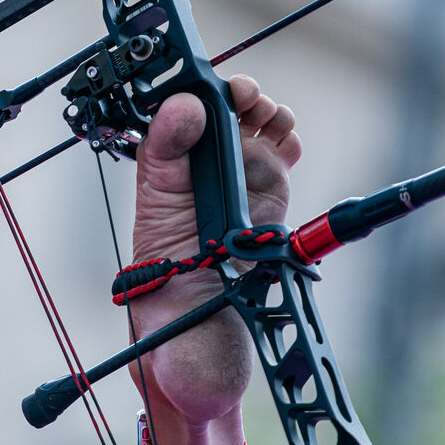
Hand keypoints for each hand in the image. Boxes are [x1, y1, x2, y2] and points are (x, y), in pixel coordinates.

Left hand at [125, 74, 299, 444]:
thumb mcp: (156, 228)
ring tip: (270, 118)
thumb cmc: (165, 302)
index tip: (213, 86)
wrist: (203, 359)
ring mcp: (237, 195)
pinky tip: (288, 140)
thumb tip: (180, 107)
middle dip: (238, 98)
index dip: (196, 94)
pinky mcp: (269, 212)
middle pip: (221, 119)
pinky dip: (288, 143)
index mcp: (164, 183)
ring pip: (255, 135)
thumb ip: (163, 164)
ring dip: (267, 115)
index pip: (177, 120)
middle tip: (249, 100)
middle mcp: (200, 185)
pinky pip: (280, 164)